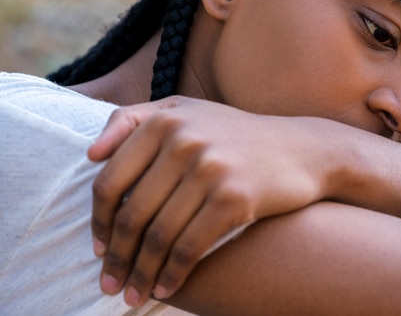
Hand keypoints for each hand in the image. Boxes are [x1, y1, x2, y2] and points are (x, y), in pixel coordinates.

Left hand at [89, 96, 330, 306]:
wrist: (303, 149)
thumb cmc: (238, 135)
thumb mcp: (186, 111)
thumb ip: (133, 120)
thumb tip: (90, 156)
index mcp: (163, 121)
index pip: (110, 182)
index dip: (99, 223)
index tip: (98, 249)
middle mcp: (183, 141)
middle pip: (132, 213)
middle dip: (116, 258)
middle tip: (109, 284)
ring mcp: (210, 169)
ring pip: (158, 235)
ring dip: (141, 274)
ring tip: (133, 295)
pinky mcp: (234, 197)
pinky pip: (189, 246)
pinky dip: (172, 274)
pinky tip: (166, 289)